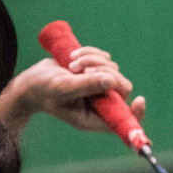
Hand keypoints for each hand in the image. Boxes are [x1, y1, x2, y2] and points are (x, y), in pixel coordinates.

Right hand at [0, 48, 145, 134]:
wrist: (33, 80)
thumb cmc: (44, 90)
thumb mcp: (63, 88)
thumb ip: (86, 85)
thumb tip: (111, 81)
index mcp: (93, 117)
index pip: (122, 119)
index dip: (134, 112)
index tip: (140, 100)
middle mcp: (99, 104)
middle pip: (122, 87)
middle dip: (104, 73)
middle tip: (82, 70)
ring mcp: (99, 88)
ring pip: (113, 70)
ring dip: (93, 61)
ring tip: (71, 64)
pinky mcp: (96, 72)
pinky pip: (106, 59)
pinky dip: (92, 54)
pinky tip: (74, 57)